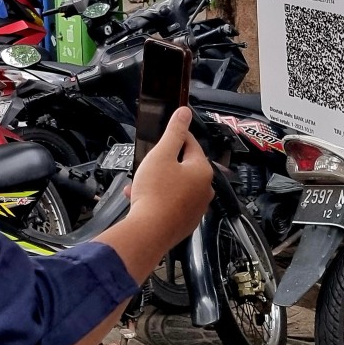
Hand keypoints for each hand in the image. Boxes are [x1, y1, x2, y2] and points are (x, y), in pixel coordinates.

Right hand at [128, 107, 212, 244]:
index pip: (190, 144)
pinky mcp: (184, 222)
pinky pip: (171, 203)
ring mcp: (195, 208)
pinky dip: (158, 198)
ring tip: (140, 182)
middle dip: (164, 162)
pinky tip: (139, 198)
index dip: (174, 137)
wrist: (149, 232)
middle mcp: (204, 189)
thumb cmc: (156, 193)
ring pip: (175, 186)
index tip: (162, 136)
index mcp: (202, 170)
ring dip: (158, 181)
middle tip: (148, 162)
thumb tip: (184, 113)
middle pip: (183, 166)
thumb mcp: (161, 154)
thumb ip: (174, 132)